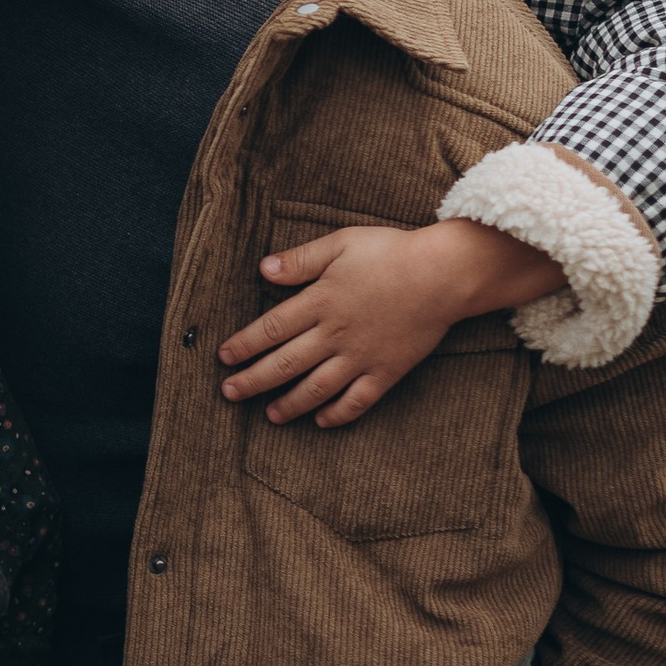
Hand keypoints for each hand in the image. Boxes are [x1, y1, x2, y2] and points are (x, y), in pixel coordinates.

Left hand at [220, 217, 568, 428]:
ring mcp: (361, 357)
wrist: (442, 275)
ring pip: (316, 388)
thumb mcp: (340, 244)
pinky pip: (357, 401)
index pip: (271, 329)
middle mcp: (335, 335)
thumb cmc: (390, 252)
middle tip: (229, 394)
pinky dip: (337, 414)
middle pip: (285, 364)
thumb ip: (301, 260)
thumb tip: (263, 269)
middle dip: (253, 381)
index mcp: (320, 302)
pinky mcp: (386, 371)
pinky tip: (321, 421)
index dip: (244, 344)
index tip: (223, 357)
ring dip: (289, 404)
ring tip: (269, 416)